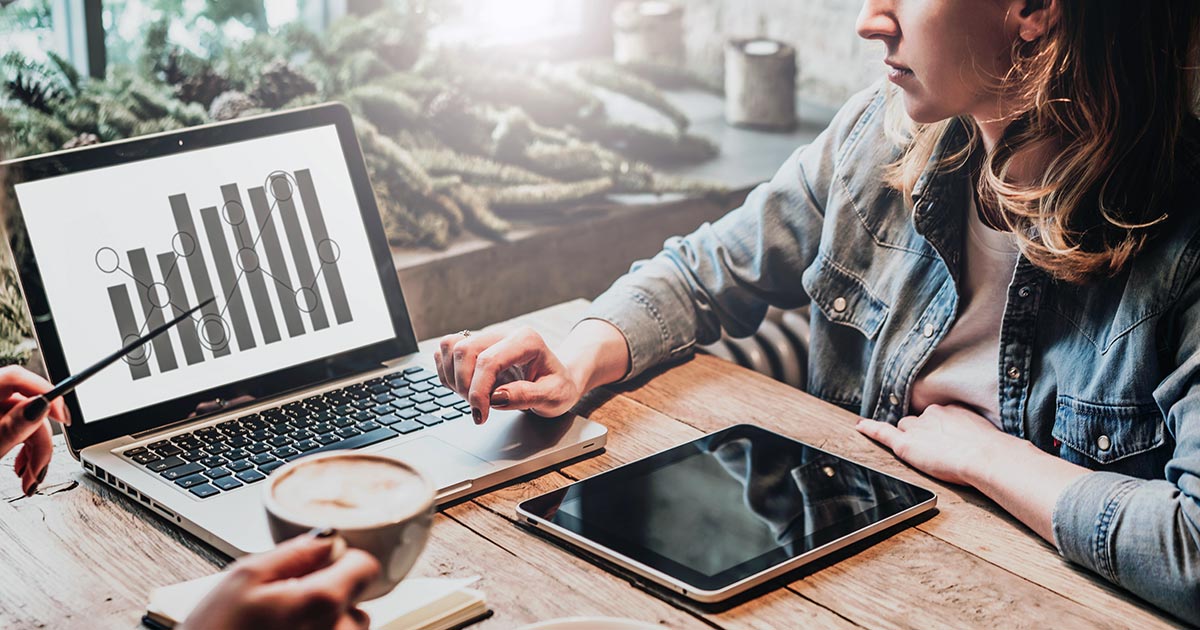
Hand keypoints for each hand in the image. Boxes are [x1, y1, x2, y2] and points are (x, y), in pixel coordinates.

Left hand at [0, 366, 69, 496]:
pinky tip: (19, 470)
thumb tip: (40, 405)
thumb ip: (11, 427)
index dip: (45, 392)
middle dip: (39, 442)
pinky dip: (22, 453)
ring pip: (23, 425)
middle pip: (26, 409)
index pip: (17, 377)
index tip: (62, 417)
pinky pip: (14, 434)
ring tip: (28, 479)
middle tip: (38, 470)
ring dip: (33, 453)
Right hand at [181, 531, 380, 629]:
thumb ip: (294, 553)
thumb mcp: (243, 578)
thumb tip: (327, 539)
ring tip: (282, 627)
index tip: (322, 564)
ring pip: (347, 628)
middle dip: (329, 595)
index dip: (342, 559)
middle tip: (286, 604)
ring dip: (325, 622)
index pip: (366, 566)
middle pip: (356, 600)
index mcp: (322, 602)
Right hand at [434, 326, 582, 424]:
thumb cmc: (557, 386)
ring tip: (473, 397)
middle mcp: (504, 333)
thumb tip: (496, 397)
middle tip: (479, 408)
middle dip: (464, 385)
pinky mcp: (475, 345)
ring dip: (453, 377)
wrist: (558, 380)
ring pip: (450, 346)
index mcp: (527, 341)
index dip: (479, 390)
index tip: (481, 414)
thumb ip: (527, 396)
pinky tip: (464, 388)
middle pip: (464, 350)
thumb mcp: (554, 396)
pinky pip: (446, 350)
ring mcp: (487, 337)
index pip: (490, 360)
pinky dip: (447, 372)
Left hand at [855, 403, 1024, 485]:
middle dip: (920, 434)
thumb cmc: (994, 451)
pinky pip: (883, 432)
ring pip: (904, 430)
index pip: (935, 417)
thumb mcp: (988, 436)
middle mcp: (931, 414)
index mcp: (952, 410)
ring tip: (920, 453)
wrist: (987, 457)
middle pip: (916, 422)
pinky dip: (870, 429)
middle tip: (935, 450)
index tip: (943, 436)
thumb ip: (977, 436)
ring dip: (908, 439)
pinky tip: (860, 427)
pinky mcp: (906, 444)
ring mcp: (917, 428)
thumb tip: (985, 446)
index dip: (935, 429)